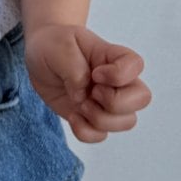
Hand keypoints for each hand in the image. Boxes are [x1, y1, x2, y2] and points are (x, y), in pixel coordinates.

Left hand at [23, 24, 150, 143]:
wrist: (39, 58)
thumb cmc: (53, 45)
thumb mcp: (59, 46)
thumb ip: (73, 68)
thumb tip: (82, 95)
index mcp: (111, 56)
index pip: (136, 65)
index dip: (119, 75)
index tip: (95, 73)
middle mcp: (116, 81)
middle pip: (142, 98)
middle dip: (115, 102)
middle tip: (92, 92)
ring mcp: (106, 102)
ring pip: (127, 122)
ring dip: (100, 119)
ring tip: (80, 104)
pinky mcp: (92, 118)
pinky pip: (101, 136)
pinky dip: (86, 131)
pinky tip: (73, 115)